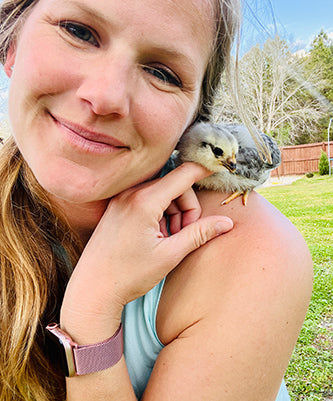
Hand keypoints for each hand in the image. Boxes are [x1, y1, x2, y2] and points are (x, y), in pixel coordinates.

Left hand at [60, 163, 232, 339]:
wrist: (92, 289)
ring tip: (168, 238)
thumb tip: (226, 222)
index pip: (183, 174)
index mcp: (144, 202)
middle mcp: (130, 194)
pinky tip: (156, 235)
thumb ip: (199, 234)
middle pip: (174, 185)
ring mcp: (121, 199)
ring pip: (161, 192)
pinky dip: (159, 213)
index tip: (220, 170)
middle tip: (185, 234)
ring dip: (174, 211)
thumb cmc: (128, 275)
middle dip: (187, 207)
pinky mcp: (117, 207)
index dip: (204, 171)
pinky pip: (147, 199)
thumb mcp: (169, 255)